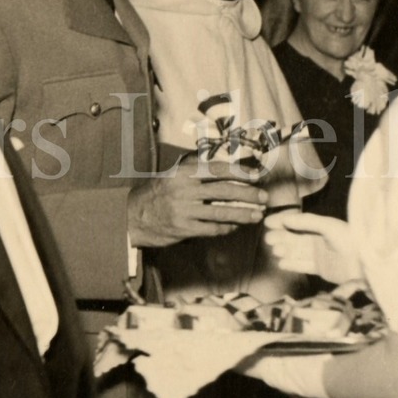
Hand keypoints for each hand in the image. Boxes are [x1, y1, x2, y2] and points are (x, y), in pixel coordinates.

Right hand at [128, 155, 267, 247]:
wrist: (132, 215)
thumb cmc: (158, 193)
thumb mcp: (174, 175)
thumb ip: (197, 170)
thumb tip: (230, 168)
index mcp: (183, 172)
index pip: (218, 169)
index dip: (240, 172)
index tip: (256, 176)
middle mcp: (184, 189)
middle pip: (224, 190)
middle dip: (248, 194)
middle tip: (264, 198)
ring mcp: (183, 210)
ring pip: (221, 212)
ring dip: (243, 214)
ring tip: (257, 216)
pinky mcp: (182, 228)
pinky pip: (211, 229)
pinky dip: (226, 228)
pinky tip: (234, 226)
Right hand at [264, 210, 358, 283]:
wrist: (365, 265)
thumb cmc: (350, 240)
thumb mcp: (328, 226)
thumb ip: (306, 222)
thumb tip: (285, 218)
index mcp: (323, 226)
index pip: (299, 222)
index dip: (284, 222)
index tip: (268, 223)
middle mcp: (320, 239)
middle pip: (296, 238)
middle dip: (281, 237)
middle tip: (268, 239)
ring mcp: (320, 255)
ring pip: (297, 252)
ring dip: (285, 250)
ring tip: (275, 250)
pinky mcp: (321, 269)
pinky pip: (303, 266)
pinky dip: (292, 264)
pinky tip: (281, 263)